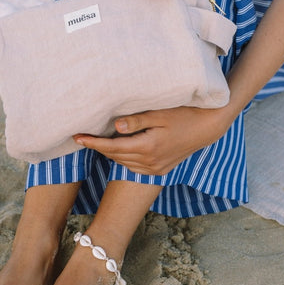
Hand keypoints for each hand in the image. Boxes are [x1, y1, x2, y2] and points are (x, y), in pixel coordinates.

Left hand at [74, 105, 234, 175]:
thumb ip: (136, 120)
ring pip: (123, 163)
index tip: (76, 137)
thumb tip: (114, 126)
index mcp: (148, 147)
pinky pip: (134, 168)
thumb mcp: (159, 113)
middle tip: (83, 136)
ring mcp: (155, 169)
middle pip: (115, 156)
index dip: (92, 143)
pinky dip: (124, 159)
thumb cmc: (183, 114)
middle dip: (97, 147)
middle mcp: (150, 162)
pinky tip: (120, 148)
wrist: (207, 128)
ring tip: (98, 140)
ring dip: (110, 153)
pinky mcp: (159, 171)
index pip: (112, 147)